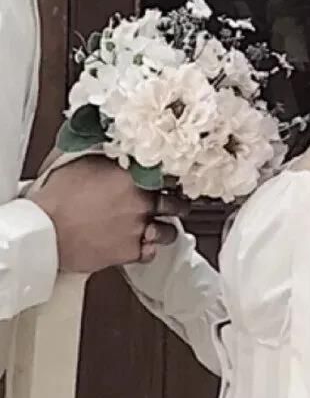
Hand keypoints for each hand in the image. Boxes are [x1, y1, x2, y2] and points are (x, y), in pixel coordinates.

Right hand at [30, 156, 185, 272]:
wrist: (43, 231)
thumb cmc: (56, 197)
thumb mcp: (82, 161)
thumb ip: (107, 154)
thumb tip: (113, 144)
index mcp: (133, 176)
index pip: (169, 174)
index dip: (172, 178)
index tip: (173, 180)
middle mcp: (141, 201)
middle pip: (175, 203)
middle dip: (177, 204)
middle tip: (176, 204)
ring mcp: (137, 227)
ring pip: (169, 231)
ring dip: (166, 229)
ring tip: (161, 226)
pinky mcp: (128, 251)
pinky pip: (150, 253)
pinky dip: (149, 250)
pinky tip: (144, 245)